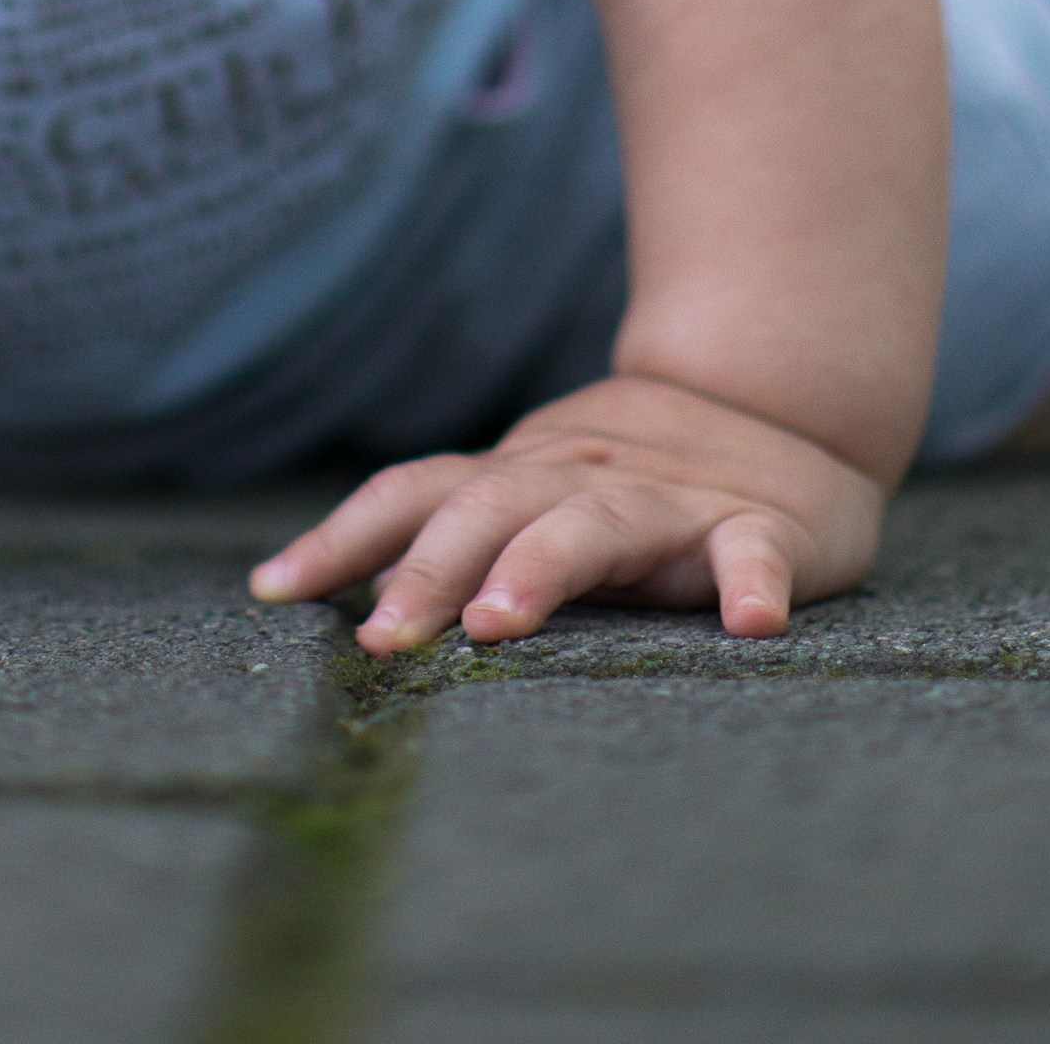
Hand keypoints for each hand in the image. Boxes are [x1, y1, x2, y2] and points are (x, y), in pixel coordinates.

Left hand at [248, 374, 885, 654]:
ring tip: (500, 624)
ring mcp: (669, 500)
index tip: (273, 590)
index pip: (414, 493)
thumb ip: (448, 538)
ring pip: (596, 525)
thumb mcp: (530, 498)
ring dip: (542, 568)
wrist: (775, 410)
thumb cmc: (628, 483)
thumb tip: (323, 595)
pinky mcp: (760, 527)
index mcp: (520, 477)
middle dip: (429, 571)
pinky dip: (751, 582)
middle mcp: (580, 477)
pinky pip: (754, 552)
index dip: (342, 537)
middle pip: (489, 508)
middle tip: (384, 640)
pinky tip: (750, 622)